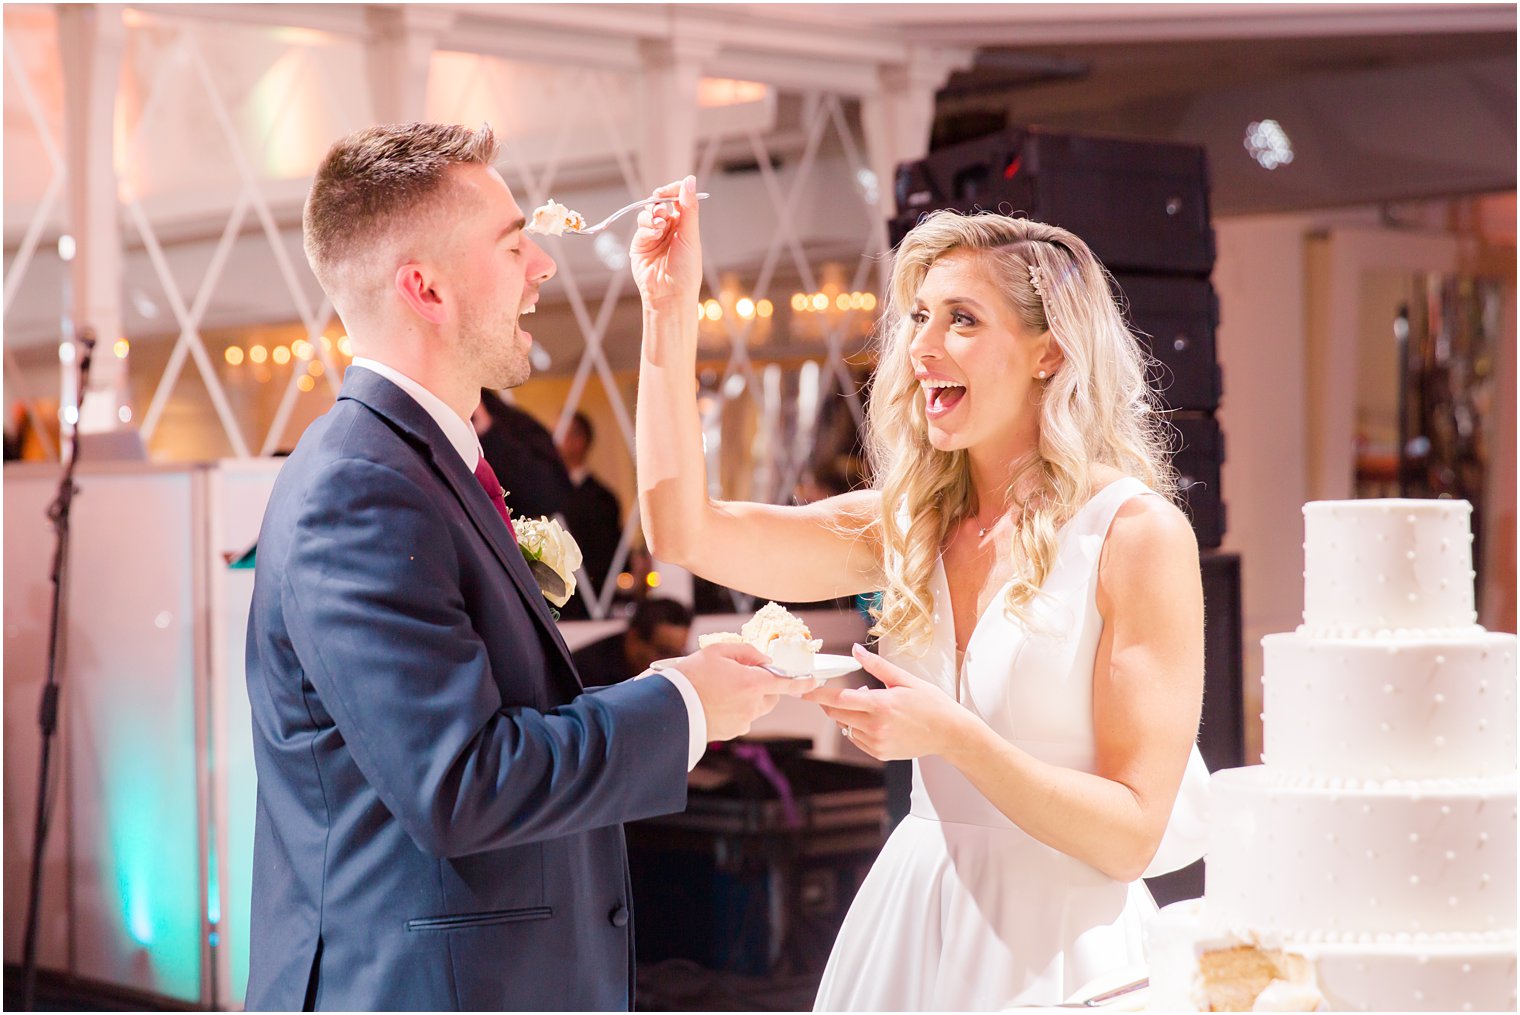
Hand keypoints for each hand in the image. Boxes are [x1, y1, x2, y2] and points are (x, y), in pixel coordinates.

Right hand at [630, 175, 701, 308]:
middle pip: (660, 203)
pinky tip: (654, 235)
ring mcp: (654, 236)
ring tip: (659, 227)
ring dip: (652, 216)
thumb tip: (690, 179)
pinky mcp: (640, 245)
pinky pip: (641, 227)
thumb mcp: (691, 236)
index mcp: (685, 225)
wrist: (670, 295)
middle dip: (659, 203)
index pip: (678, 198)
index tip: (666, 193)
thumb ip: (689, 208)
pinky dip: (647, 228)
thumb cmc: (686, 269)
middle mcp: (669, 229)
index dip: (672, 191)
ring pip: (648, 214)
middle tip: (661, 212)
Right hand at [674, 642, 818, 741]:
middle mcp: (752, 705)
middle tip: (741, 678)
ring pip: (756, 708)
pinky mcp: (732, 732)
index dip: (802, 682)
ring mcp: (743, 721)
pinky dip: (735, 711)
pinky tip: (716, 704)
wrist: (671, 707)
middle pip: (770, 697)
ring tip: (722, 691)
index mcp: (752, 683)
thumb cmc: (692, 676)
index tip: (814, 680)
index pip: (786, 682)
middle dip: (764, 688)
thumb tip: (764, 660)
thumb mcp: (717, 651)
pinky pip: (742, 719)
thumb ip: (746, 652)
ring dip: (748, 700)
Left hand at [804, 644, 970, 760]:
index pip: (840, 699)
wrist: (949, 733)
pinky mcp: (880, 753)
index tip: (803, 690)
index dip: (818, 694)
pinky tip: (876, 720)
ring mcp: (877, 742)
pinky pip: (857, 739)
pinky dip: (858, 728)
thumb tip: (856, 650)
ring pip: (847, 727)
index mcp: (881, 704)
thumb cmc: (931, 703)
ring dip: (848, 715)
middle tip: (835, 692)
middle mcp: (876, 726)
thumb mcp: (905, 680)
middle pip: (838, 714)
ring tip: (871, 704)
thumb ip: (877, 666)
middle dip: (831, 703)